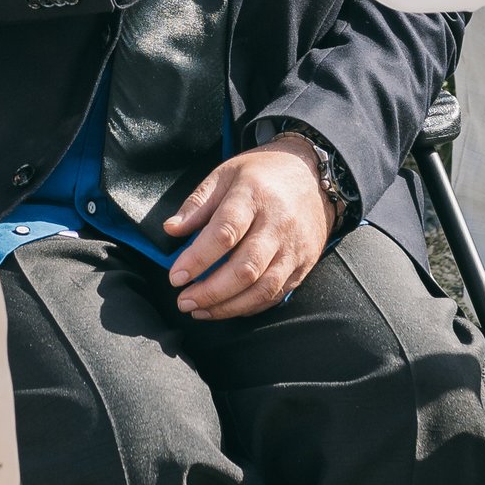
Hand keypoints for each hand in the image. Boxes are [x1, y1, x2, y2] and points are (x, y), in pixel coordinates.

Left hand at [165, 134, 333, 317]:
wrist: (313, 174)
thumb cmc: (264, 174)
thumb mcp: (226, 174)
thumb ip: (198, 203)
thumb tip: (171, 230)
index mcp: (253, 195)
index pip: (224, 233)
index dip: (197, 259)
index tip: (176, 276)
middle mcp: (278, 223)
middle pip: (245, 268)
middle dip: (211, 292)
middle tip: (184, 301)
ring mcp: (294, 247)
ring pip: (263, 288)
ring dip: (228, 306)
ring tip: (201, 310)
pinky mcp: (304, 263)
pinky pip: (277, 294)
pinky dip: (250, 306)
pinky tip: (228, 307)